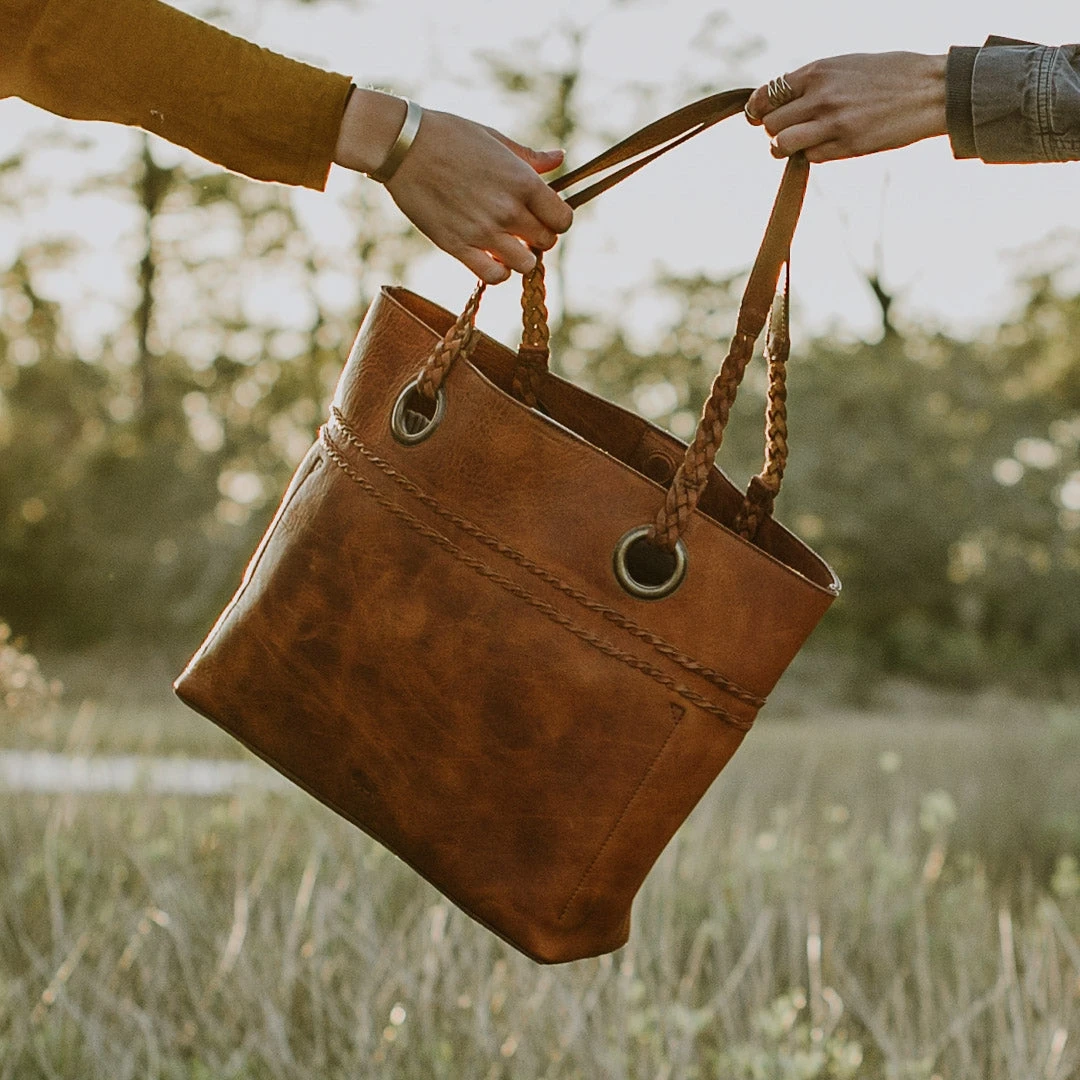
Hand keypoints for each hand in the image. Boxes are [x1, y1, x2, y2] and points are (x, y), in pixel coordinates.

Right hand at [334, 89, 572, 284]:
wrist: (402, 146)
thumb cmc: (448, 136)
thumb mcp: (494, 138)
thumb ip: (529, 157)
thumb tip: (559, 158)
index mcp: (522, 180)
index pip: (562, 219)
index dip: (556, 219)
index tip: (543, 214)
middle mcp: (508, 209)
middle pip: (547, 242)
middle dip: (538, 237)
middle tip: (521, 228)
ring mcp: (483, 231)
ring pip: (525, 265)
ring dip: (520, 257)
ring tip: (506, 244)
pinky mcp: (458, 246)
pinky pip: (494, 276)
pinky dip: (498, 272)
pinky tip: (490, 258)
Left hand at [745, 52, 947, 162]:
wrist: (931, 90)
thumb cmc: (891, 75)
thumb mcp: (847, 65)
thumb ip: (814, 82)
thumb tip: (782, 100)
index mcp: (819, 71)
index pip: (768, 94)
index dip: (758, 109)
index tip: (758, 116)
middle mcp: (821, 97)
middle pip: (771, 124)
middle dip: (774, 130)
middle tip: (788, 130)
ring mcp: (833, 123)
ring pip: (782, 144)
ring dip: (784, 148)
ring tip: (798, 144)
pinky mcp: (847, 146)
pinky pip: (810, 158)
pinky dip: (812, 155)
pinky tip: (827, 145)